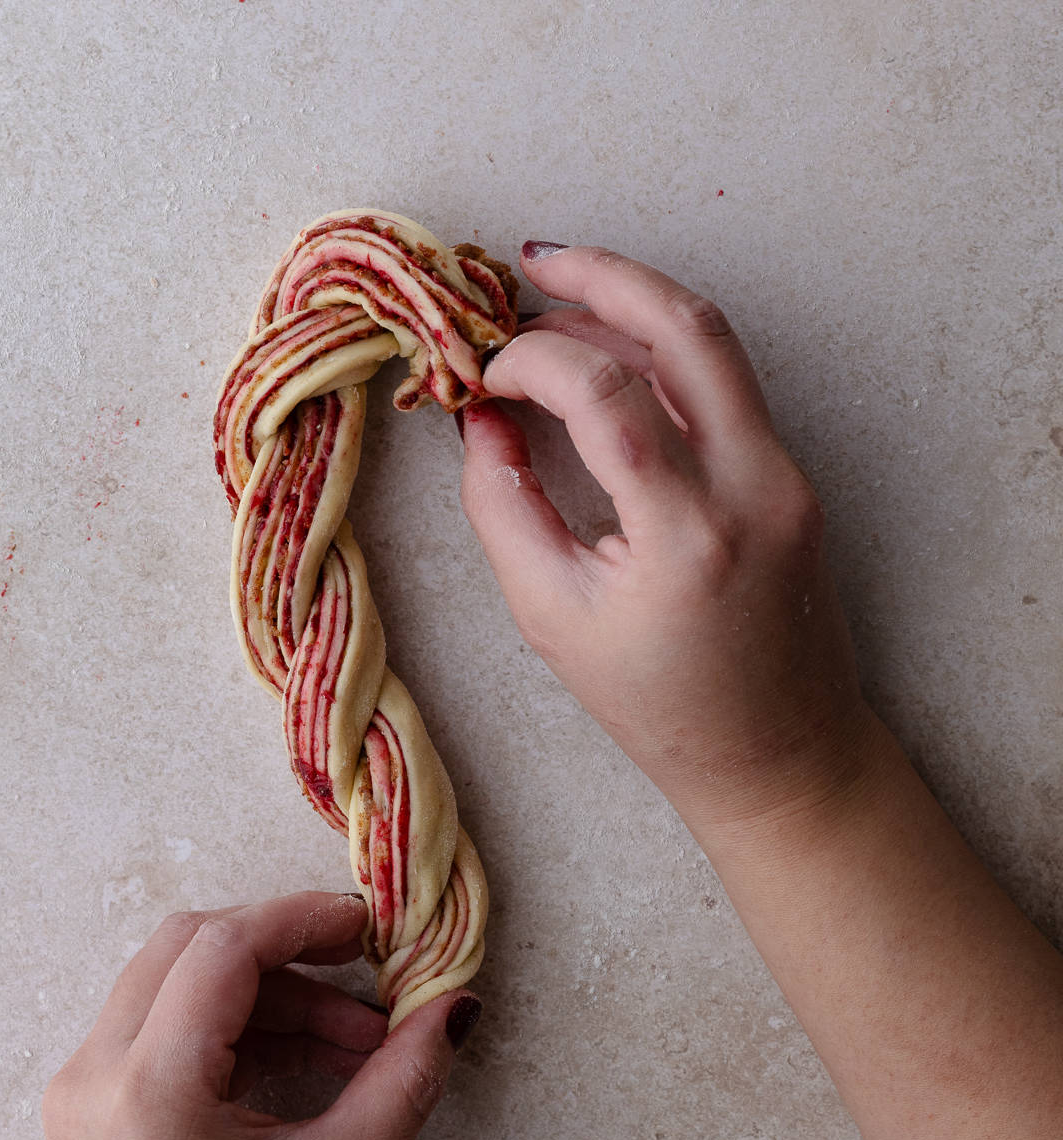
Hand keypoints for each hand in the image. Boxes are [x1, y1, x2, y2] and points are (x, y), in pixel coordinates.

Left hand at [43, 892, 479, 1139]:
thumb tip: (455, 1010)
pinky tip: (308, 1058)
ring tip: (353, 1037)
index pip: (225, 946)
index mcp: (147, 1086)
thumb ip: (401, 1085)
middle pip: (193, 945)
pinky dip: (240, 1027)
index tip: (364, 924)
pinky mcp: (95, 1108)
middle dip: (286, 946)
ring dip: (271, 992)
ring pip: (180, 981)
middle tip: (357, 962)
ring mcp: (86, 1090)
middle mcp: (97, 1074)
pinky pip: (168, 1027)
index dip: (302, 918)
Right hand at [460, 243, 877, 830]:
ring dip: (634, 307)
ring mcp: (786, 476)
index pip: (603, 394)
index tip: (484, 377)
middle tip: (534, 259)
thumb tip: (481, 417)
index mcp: (687, 534)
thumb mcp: (552, 615)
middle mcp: (754, 487)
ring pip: (714, 344)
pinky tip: (608, 360)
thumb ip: (503, 506)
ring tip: (559, 307)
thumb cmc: (659, 704)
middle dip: (603, 275)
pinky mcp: (791, 475)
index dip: (531, 364)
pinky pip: (724, 386)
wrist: (780, 749)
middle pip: (687, 327)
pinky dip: (662, 355)